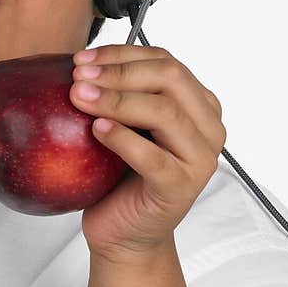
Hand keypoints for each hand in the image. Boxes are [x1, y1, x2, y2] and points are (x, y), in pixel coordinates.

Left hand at [69, 44, 225, 261]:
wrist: (124, 232)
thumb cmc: (120, 174)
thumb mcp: (124, 123)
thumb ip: (120, 92)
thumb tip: (81, 60)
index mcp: (198, 104)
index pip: (165, 61)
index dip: (121, 54)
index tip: (83, 58)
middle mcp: (208, 128)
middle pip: (169, 78)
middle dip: (119, 72)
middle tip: (79, 77)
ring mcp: (200, 159)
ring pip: (164, 112)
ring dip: (117, 100)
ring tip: (80, 98)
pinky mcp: (181, 188)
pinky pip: (153, 157)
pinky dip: (122, 138)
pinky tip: (96, 130)